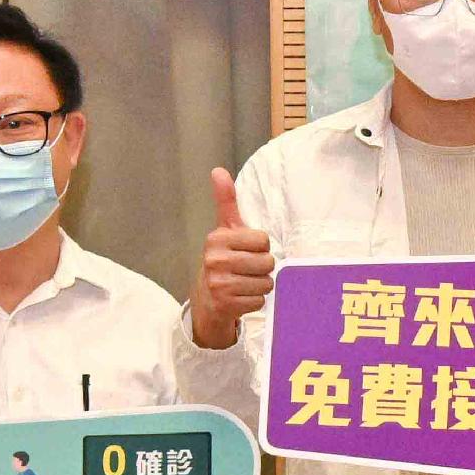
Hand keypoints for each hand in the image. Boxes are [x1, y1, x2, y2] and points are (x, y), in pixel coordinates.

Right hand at [192, 169, 273, 347]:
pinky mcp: (225, 304)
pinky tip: (241, 296)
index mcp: (217, 238)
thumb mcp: (225, 229)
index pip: (263, 240)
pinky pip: (260, 301)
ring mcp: (219, 283)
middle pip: (267, 262)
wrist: (207, 297)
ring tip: (244, 282)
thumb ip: (226, 201)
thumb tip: (218, 171)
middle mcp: (215, 259)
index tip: (246, 249)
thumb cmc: (224, 258)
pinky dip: (255, 301)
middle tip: (246, 269)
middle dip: (262, 267)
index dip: (260, 246)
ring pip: (266, 283)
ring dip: (260, 285)